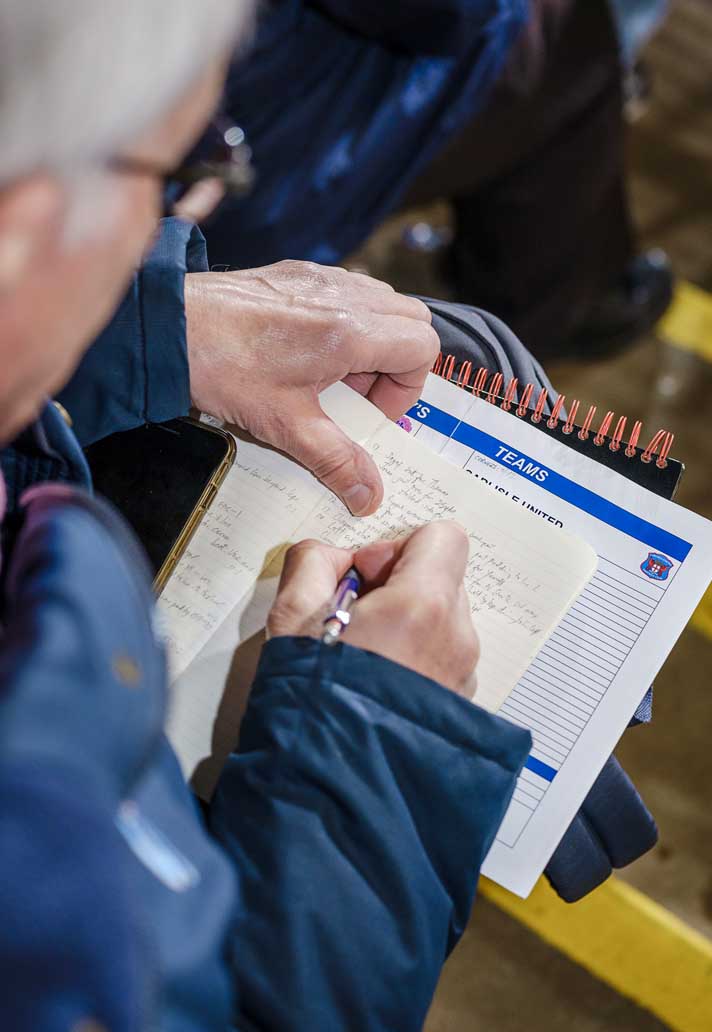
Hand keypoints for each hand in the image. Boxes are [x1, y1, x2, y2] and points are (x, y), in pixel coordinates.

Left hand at [185, 260, 438, 514]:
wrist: (167, 326)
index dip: (407, 387)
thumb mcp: (285, 425)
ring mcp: (321, 277)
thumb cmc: (223, 367)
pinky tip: (304, 352)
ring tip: (330, 376)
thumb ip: (336, 461)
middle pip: (411, 319)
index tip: (371, 412)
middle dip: (396, 363)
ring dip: (372, 341)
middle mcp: (345, 294)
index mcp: (351, 330)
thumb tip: (368, 496)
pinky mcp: (296, 272)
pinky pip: (346, 291)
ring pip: (382, 302)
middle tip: (356, 395)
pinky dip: (344, 321)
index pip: (423, 345)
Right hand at [267, 522, 478, 696]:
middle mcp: (456, 637)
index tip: (363, 576)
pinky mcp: (460, 704)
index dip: (397, 545)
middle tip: (350, 616)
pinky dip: (413, 657)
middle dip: (397, 585)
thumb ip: (313, 563)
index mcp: (423, 605)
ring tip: (359, 655)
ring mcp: (463, 674)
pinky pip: (441, 658)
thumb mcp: (292, 619)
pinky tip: (373, 682)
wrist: (334, 791)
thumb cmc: (314, 706)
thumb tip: (332, 556)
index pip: (442, 537)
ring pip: (441, 620)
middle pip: (440, 578)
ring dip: (405, 623)